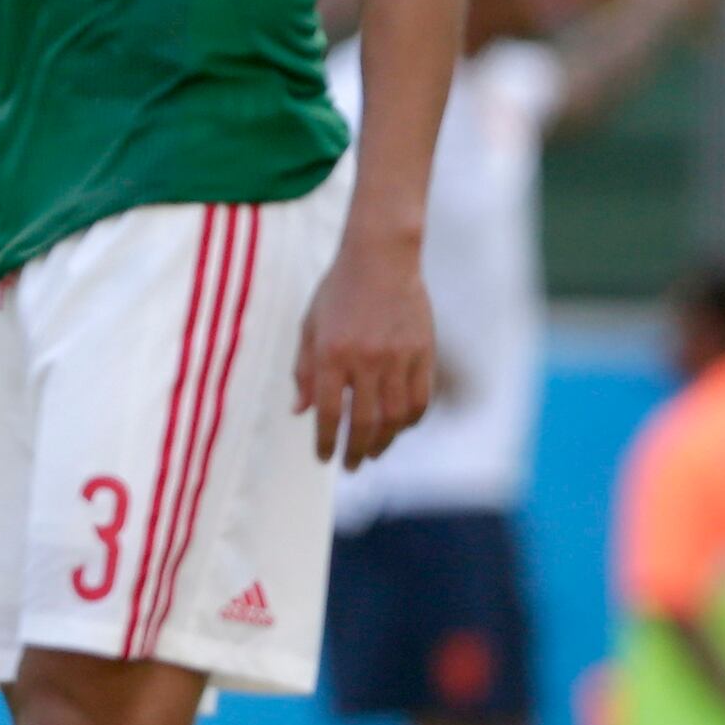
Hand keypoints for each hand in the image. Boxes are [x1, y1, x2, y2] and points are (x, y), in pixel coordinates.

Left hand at [296, 242, 434, 467]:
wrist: (381, 259)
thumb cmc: (338, 293)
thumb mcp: (310, 327)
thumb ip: (305, 371)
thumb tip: (301, 412)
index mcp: (332, 354)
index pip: (330, 412)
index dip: (327, 441)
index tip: (324, 458)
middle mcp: (366, 359)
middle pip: (365, 421)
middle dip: (357, 449)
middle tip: (351, 465)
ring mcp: (399, 357)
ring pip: (397, 416)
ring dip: (386, 440)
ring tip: (374, 452)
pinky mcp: (424, 352)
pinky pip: (420, 398)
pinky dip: (410, 419)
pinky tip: (400, 427)